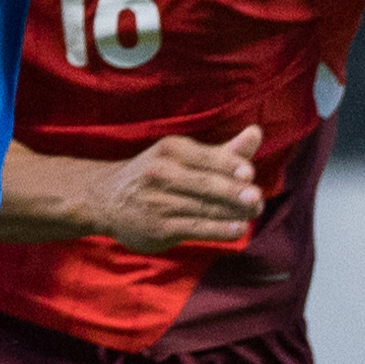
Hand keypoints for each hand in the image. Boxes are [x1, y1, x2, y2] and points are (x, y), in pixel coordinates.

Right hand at [84, 128, 260, 251]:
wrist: (107, 200)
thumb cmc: (155, 174)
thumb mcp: (183, 156)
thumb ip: (222, 151)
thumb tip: (257, 133)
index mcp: (171, 149)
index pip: (206, 157)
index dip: (229, 165)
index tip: (249, 173)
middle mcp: (162, 172)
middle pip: (206, 184)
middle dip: (235, 192)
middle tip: (257, 198)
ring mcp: (158, 201)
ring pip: (203, 207)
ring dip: (232, 213)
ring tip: (253, 213)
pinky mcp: (158, 227)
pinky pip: (195, 228)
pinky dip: (218, 230)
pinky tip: (237, 230)